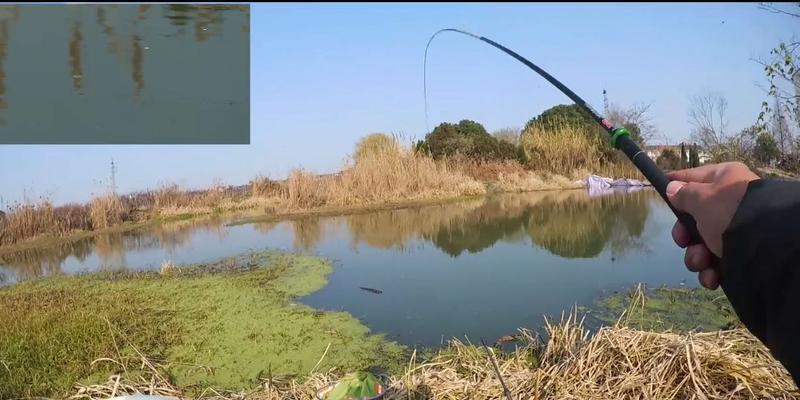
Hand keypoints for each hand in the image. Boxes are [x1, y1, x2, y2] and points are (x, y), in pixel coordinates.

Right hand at [666, 162, 759, 288]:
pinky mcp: (741, 253)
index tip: (659, 192)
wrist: (766, 246)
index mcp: (724, 180)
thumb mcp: (700, 199)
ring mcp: (737, 229)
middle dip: (686, 237)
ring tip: (703, 261)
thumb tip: (672, 187)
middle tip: (684, 241)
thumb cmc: (729, 212)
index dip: (675, 187)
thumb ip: (683, 194)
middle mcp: (731, 203)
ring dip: (696, 257)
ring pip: (703, 244)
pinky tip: (713, 276)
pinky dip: (711, 271)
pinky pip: (716, 262)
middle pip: (694, 219)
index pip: (692, 178)